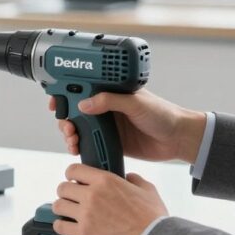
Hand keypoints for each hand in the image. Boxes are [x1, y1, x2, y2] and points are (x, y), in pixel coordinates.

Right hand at [50, 89, 205, 162]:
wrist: (178, 139)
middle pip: (75, 108)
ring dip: (69, 133)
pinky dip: (79, 145)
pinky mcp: (111, 140)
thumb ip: (110, 101)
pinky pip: (89, 142)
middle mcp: (106, 106)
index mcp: (111, 90)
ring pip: (79, 126)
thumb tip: (83, 104)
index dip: (66, 91)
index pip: (82, 86)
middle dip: (65, 117)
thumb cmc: (163, 114)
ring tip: (72, 139)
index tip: (56, 99)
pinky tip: (76, 149)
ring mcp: (108, 124)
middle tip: (66, 126)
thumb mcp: (136, 103)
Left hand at [51, 164, 168, 234]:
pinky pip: (60, 226)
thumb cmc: (152, 218)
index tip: (74, 180)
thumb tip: (129, 177)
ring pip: (58, 205)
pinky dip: (61, 226)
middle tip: (72, 198)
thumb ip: (135, 180)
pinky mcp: (83, 232)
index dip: (72, 175)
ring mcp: (85, 214)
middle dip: (66, 193)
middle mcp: (91, 194)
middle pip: (62, 188)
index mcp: (105, 180)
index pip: (74, 169)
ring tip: (68, 212)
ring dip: (62, 208)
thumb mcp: (147, 190)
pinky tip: (66, 226)